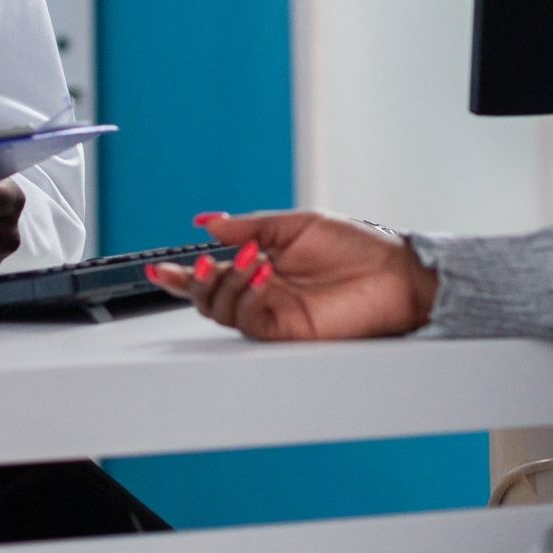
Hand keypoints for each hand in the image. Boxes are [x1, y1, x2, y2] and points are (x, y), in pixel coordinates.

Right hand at [147, 209, 438, 339]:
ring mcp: (272, 312)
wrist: (393, 273)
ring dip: (224, 284)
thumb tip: (208, 221)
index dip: (182, 275)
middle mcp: (262, 293)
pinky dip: (246, 296)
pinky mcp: (286, 330)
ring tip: (249, 259)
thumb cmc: (356, 248)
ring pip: (221, 310)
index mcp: (262, 265)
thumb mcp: (293, 224)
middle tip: (202, 262)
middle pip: (208, 298)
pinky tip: (262, 274)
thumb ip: (248, 225)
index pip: (213, 274)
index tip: (159, 268)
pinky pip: (249, 321)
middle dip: (194, 282)